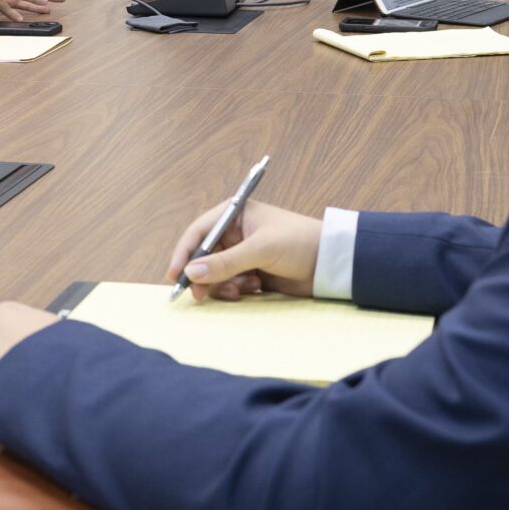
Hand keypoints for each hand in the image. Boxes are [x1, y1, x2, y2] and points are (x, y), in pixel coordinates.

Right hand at [166, 200, 321, 301]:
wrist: (332, 263)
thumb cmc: (300, 243)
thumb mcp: (261, 249)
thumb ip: (225, 262)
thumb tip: (191, 273)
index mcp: (235, 214)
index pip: (199, 232)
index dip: (184, 253)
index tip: (176, 275)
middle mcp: (235, 233)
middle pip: (203, 256)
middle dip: (203, 275)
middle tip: (201, 295)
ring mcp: (243, 254)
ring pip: (215, 274)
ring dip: (223, 284)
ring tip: (243, 288)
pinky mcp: (252, 272)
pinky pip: (230, 284)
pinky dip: (236, 290)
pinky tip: (254, 288)